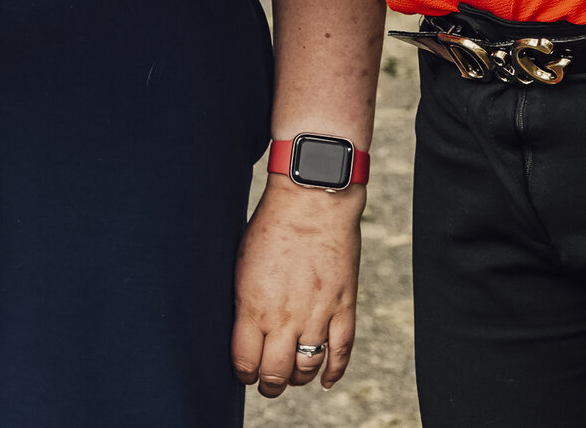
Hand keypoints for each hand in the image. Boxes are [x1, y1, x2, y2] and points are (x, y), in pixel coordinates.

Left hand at [232, 179, 362, 395]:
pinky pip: (341, 351)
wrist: (312, 201)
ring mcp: (317, 314)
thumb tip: (243, 329)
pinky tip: (326, 380)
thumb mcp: (242, 264)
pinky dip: (334, 371)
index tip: (245, 372)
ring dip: (298, 378)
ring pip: (308, 367)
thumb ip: (244, 301)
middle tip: (267, 384)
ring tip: (292, 377)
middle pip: (276, 372)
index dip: (244, 373)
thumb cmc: (271, 225)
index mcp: (253, 306)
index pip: (245, 361)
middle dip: (269, 384)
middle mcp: (284, 317)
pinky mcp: (343, 306)